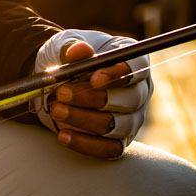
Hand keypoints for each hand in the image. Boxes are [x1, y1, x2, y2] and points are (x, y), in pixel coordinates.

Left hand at [32, 29, 151, 159]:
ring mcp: (131, 119)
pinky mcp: (119, 141)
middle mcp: (139, 91)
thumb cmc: (69, 59)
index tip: (94, 78)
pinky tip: (63, 135)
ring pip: (116, 125)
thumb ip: (71, 48)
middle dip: (92, 98)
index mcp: (132, 62)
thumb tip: (79, 51)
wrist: (57, 82)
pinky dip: (85, 144)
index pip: (136, 68)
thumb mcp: (65, 46)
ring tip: (56, 111)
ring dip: (84, 119)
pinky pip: (108, 148)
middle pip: (128, 99)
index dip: (118, 74)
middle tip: (62, 93)